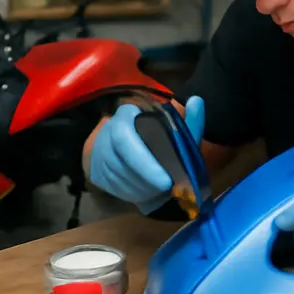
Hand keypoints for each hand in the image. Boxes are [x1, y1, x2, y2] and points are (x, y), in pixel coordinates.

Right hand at [89, 96, 204, 211]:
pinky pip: (112, 185)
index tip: (166, 180)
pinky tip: (147, 193)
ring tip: (160, 191)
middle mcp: (108, 129)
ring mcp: (98, 151)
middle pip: (120, 157)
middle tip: (167, 188)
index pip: (124, 134)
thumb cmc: (164, 143)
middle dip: (146, 177)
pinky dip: (132, 193)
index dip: (144, 161)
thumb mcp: (181, 134)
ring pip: (116, 173)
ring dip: (141, 187)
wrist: (141, 158)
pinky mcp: (95, 171)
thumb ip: (191, 120)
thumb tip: (197, 100)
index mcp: (128, 114)